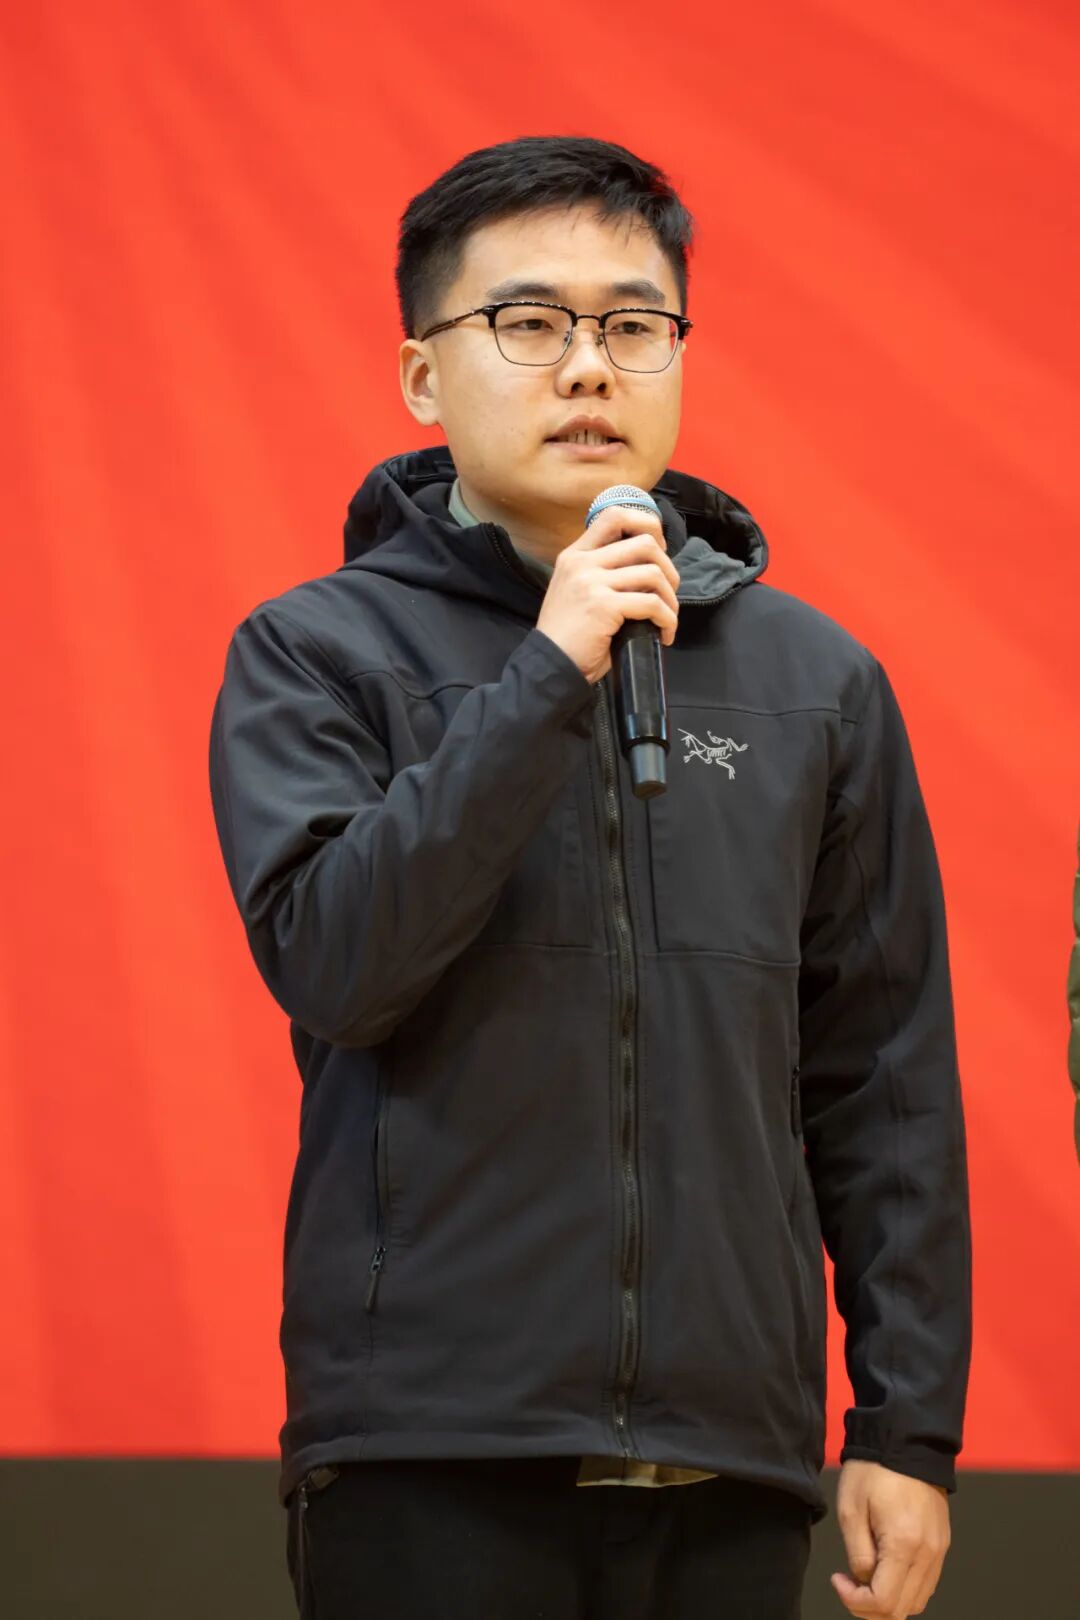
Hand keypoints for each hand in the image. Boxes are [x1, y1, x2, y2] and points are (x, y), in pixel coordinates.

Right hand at [535, 504, 680, 684]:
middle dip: (669, 568)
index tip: (658, 550)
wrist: (550, 666)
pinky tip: (664, 634)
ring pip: (653, 573)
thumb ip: (603, 572)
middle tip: (669, 593)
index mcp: (575, 555)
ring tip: (667, 618)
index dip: (647, 525)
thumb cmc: (570, 636)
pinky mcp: (603, 606)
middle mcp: (582, 562)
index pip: (615, 515)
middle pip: (645, 542)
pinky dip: (667, 620)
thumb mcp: (579, 592)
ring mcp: (591, 582)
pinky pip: (652, 603)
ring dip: (671, 598)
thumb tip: (649, 567)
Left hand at [832, 1460, 950, 1617]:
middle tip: (848, 1583)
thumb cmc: (874, 1470)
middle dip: (869, 1607)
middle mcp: (928, 1554)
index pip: (884, 1602)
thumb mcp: (851, 1510)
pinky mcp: (941, 1543)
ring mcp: (939, 1550)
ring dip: (889, 1600)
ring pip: (916, 1601)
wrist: (906, 1441)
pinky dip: (904, 1587)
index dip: (855, 1601)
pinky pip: (925, 1583)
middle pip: (902, 1609)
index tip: (838, 1579)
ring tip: (864, 1576)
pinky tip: (884, 1568)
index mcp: (904, 1545)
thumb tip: (863, 1582)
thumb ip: (858, 1555)